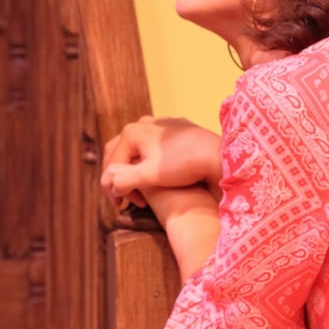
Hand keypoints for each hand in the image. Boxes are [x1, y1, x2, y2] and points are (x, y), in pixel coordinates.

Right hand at [100, 116, 220, 207]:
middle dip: (120, 176)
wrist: (217, 154)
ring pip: (138, 148)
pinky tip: (158, 174)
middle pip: (121, 152)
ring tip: (142, 189)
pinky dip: (149, 161)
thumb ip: (124, 180)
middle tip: (126, 198)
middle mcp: (143, 123)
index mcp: (132, 133)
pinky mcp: (177, 129)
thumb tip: (110, 184)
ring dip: (134, 169)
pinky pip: (154, 145)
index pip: (111, 163)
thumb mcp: (149, 176)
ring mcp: (161, 124)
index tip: (120, 206)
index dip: (112, 187)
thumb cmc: (183, 164)